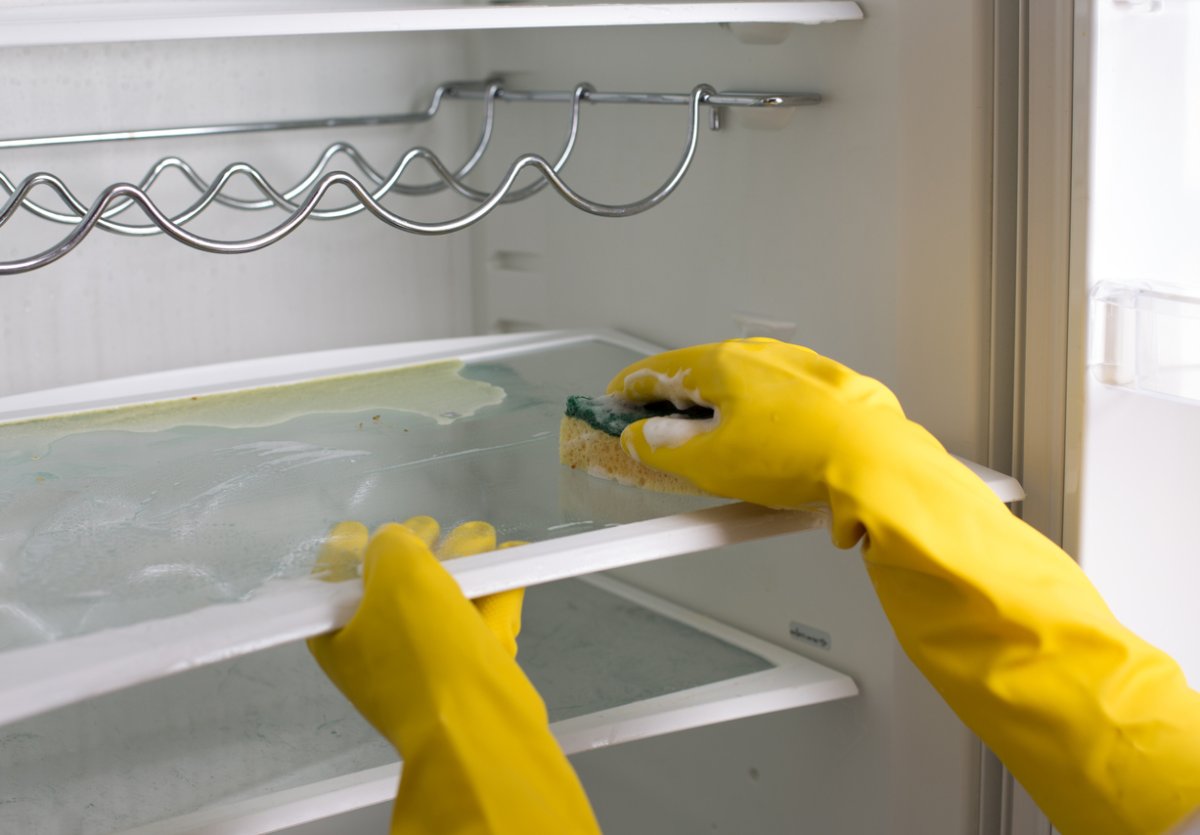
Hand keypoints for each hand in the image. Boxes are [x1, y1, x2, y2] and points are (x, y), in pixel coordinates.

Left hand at [308, 518, 599, 834]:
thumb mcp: (399, 575)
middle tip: (431, 532)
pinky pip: (474, 617)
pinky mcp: (466, 669)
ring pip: (440, 596)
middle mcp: (375, 650)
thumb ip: (393, 543)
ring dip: (462, 561)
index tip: (358, 527)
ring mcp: (422, 661)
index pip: (332, 583)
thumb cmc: (425, 652)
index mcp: (338, 635)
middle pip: (392, 584)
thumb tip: (399, 542)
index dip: (347, 548)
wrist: (479, 724)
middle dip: (418, 550)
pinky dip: (491, 589)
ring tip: (481, 540)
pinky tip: (508, 559)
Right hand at [606, 337, 905, 510]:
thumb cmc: (793, 456)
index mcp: (723, 362)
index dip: (630, 389)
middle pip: (702, 376)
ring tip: (716, 452)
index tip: (615, 403)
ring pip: (745, 388)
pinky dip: (762, 421)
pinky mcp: (834, 391)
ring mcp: (801, 369)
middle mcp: (762, 355)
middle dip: (676, 404)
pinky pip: (782, 402)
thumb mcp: (709, 463)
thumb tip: (641, 437)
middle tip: (661, 434)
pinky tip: (766, 453)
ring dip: (722, 414)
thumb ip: (663, 448)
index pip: (660, 370)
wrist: (876, 463)